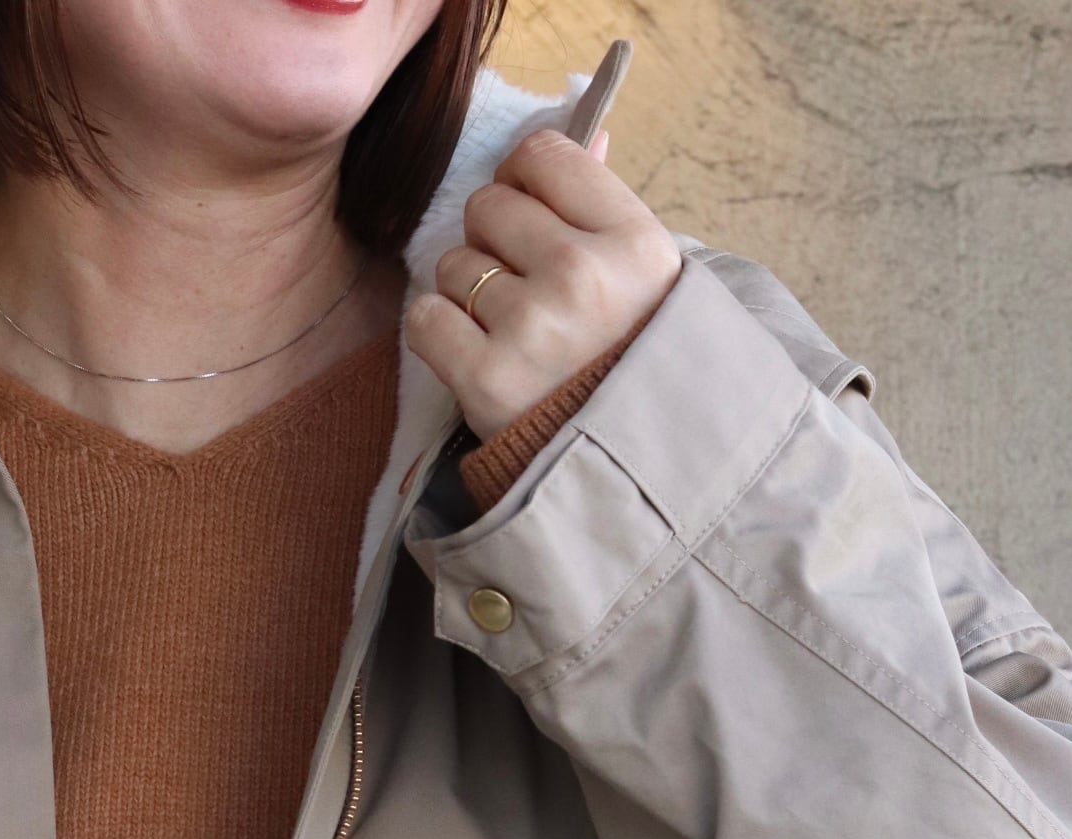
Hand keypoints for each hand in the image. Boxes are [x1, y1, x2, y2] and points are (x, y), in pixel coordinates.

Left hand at [406, 126, 681, 442]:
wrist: (628, 474)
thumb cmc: (630, 364)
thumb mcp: (647, 282)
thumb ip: (606, 208)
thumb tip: (587, 131)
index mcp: (633, 241)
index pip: (543, 156)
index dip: (524, 182)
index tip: (531, 218)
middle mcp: (583, 275)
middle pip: (488, 206)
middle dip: (493, 241)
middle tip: (522, 290)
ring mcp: (532, 328)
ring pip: (452, 264)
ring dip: (466, 295)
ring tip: (508, 334)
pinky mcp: (485, 380)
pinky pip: (424, 318)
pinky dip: (439, 335)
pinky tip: (474, 357)